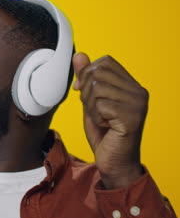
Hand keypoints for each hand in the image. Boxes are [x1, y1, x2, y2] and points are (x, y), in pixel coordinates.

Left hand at [73, 53, 147, 188]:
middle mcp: (139, 92)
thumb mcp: (90, 102)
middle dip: (86, 92)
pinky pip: (99, 104)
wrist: (114, 162)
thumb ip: (86, 79)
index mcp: (132, 86)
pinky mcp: (131, 117)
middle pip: (98, 73)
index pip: (105, 62)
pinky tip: (105, 127)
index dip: (87, 73)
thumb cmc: (103, 134)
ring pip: (96, 88)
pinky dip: (95, 116)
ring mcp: (137, 104)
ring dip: (90, 107)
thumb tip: (79, 54)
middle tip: (93, 110)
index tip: (81, 90)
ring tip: (101, 120)